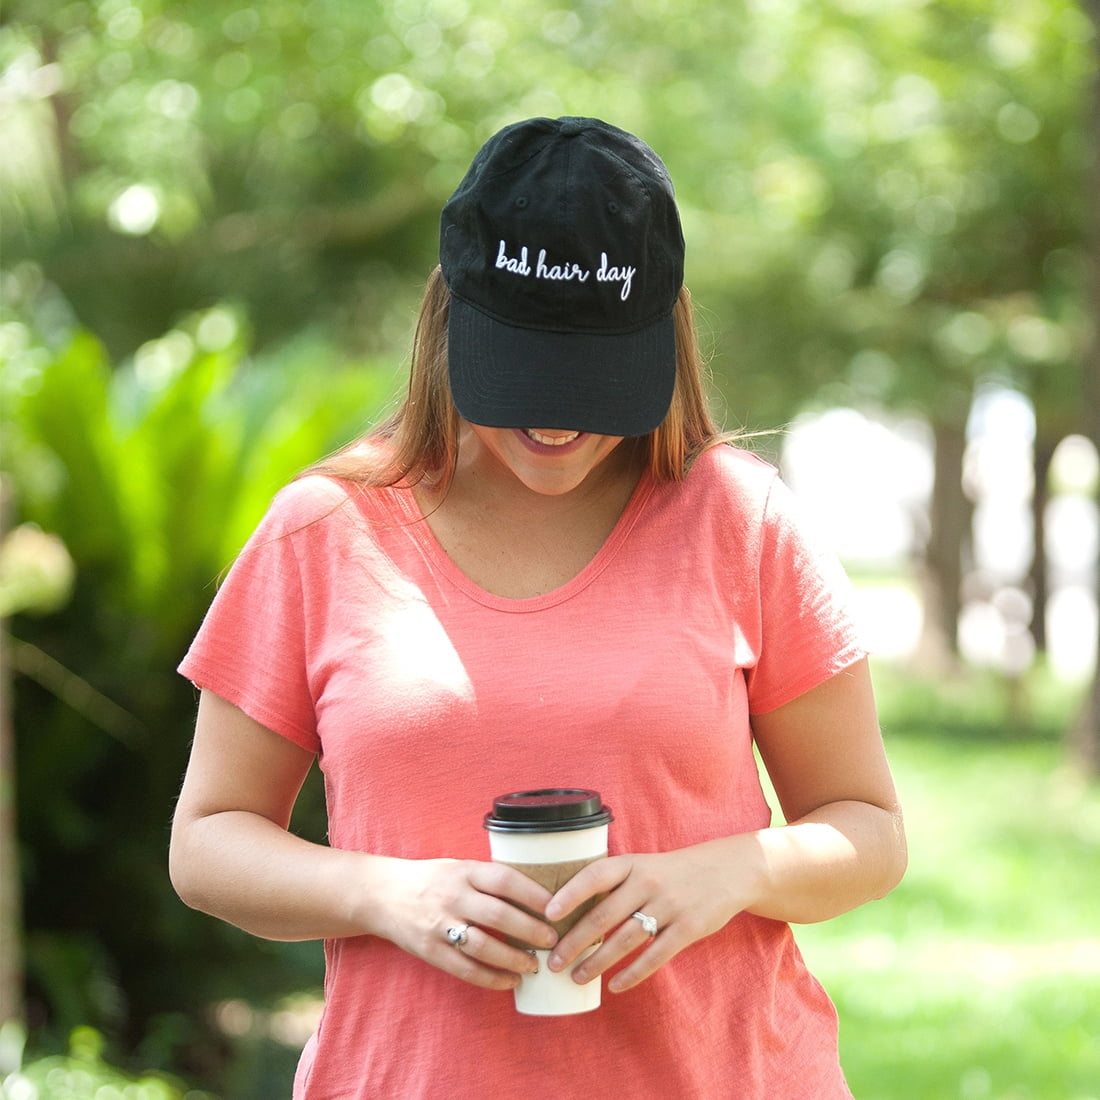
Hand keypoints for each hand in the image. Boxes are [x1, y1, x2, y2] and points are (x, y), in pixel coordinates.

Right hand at [362, 857, 558, 990]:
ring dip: (513, 959)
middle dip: (531, 930)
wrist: (382, 895)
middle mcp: (452, 897)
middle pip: (499, 915)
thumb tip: (535, 894)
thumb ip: (488, 879)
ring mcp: (439, 926)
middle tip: (552, 941)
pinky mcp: (430, 951)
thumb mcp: (459, 867)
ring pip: (484, 947)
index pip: (505, 880)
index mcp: (463, 871)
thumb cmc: (431, 879)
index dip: (533, 894)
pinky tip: (510, 981)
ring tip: (534, 965)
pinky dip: (491, 979)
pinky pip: (466, 970)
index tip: (556, 907)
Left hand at [543, 839, 754, 992]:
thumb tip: (570, 911)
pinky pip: (655, 956)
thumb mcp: (642, 865)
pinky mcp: (689, 929)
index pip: (595, 876)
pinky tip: (615, 985)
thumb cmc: (671, 872)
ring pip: (626, 939)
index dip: (570, 894)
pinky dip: (633, 974)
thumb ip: (614, 884)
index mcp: (633, 863)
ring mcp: (670, 906)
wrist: (726, 871)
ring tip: (577, 977)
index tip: (547, 913)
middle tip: (553, 962)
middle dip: (575, 941)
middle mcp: (649, 882)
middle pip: (604, 915)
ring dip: (598, 962)